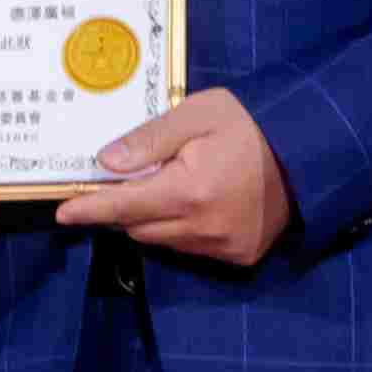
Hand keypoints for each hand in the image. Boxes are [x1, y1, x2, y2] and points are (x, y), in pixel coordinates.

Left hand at [52, 86, 294, 266]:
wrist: (308, 152)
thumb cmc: (248, 125)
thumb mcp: (197, 115)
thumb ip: (149, 139)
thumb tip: (105, 161)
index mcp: (189, 191)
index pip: (123, 206)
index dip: (90, 209)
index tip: (63, 213)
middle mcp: (202, 228)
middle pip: (138, 227)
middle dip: (122, 208)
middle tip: (117, 184)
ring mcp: (222, 247)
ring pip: (162, 241)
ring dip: (151, 219)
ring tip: (163, 187)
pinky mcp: (238, 256)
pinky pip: (190, 248)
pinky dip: (180, 229)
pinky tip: (194, 203)